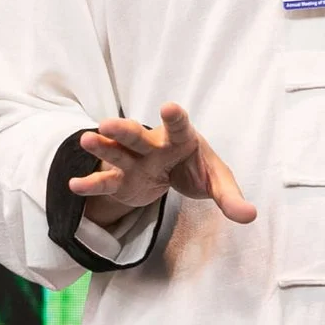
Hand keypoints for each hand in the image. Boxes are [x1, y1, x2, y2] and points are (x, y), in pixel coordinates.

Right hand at [69, 103, 256, 225]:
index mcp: (181, 139)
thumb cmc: (196, 168)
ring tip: (86, 140)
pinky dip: (92, 185)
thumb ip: (230, 197)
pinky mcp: (121, 180)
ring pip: (116, 152)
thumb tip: (250, 216)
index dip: (175, 118)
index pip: (179, 126)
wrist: (171, 171)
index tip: (169, 108)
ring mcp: (134, 161)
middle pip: (138, 136)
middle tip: (108, 123)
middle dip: (124, 130)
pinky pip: (105, 182)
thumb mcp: (217, 181)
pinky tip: (75, 186)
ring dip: (102, 147)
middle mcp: (153, 146)